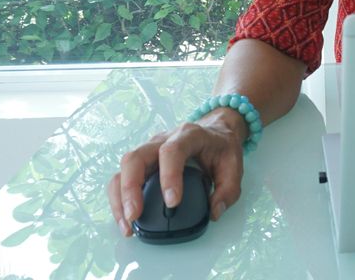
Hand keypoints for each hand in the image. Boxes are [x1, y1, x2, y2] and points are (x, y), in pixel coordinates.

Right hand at [107, 108, 248, 236]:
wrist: (216, 130)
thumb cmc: (222, 148)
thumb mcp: (235, 166)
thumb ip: (228, 191)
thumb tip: (213, 212)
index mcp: (188, 136)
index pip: (172, 151)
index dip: (169, 176)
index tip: (172, 203)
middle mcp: (163, 139)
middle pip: (136, 157)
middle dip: (131, 188)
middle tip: (135, 215)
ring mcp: (149, 149)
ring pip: (124, 168)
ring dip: (120, 197)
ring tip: (127, 224)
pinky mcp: (142, 162)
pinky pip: (122, 177)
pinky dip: (119, 199)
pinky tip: (125, 218)